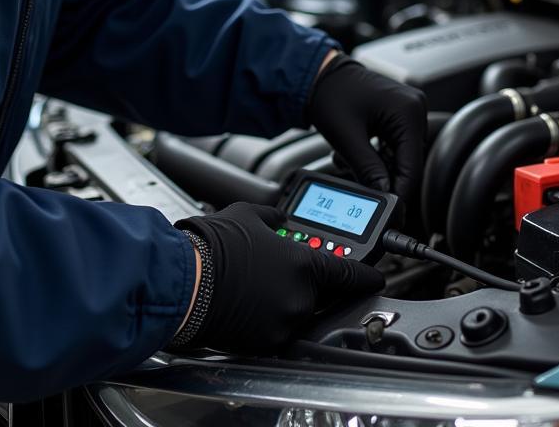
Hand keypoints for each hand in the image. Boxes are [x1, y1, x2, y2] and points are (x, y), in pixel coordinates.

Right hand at [175, 203, 383, 352]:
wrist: (183, 280)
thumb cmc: (212, 246)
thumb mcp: (248, 214)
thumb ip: (273, 216)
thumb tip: (279, 217)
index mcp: (304, 265)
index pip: (350, 274)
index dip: (366, 276)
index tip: (375, 278)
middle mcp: (300, 298)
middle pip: (321, 296)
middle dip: (308, 285)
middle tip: (283, 274)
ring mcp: (283, 324)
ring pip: (297, 314)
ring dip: (284, 303)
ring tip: (255, 287)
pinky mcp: (263, 344)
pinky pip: (275, 331)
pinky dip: (266, 319)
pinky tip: (246, 303)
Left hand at [307, 55, 426, 205]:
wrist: (320, 74)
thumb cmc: (331, 94)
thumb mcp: (347, 139)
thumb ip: (368, 171)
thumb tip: (384, 195)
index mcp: (408, 111)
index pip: (412, 166)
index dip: (400, 191)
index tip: (391, 209)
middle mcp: (414, 108)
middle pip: (408, 162)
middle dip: (383, 176)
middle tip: (359, 181)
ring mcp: (408, 110)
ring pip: (400, 155)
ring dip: (377, 165)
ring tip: (348, 159)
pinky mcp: (399, 114)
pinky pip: (394, 144)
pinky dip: (376, 154)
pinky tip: (356, 152)